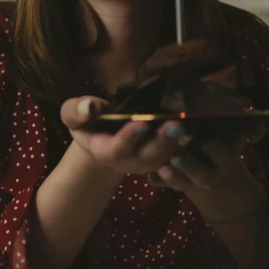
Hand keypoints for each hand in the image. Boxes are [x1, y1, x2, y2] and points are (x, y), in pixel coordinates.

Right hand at [60, 95, 194, 179]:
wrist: (103, 137)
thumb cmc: (87, 123)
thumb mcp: (72, 115)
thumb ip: (75, 111)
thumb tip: (90, 106)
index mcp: (104, 150)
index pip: (117, 148)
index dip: (129, 137)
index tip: (141, 122)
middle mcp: (128, 161)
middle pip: (147, 156)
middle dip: (162, 141)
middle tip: (176, 125)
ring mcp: (146, 162)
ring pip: (164, 156)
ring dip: (178, 143)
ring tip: (188, 126)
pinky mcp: (160, 158)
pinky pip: (175, 156)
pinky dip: (185, 145)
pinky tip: (197, 130)